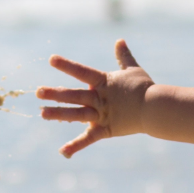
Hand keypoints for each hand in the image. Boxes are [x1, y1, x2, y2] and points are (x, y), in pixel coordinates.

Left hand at [37, 39, 154, 157]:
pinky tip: (63, 152)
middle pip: (74, 95)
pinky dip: (76, 146)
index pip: (82, 72)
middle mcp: (99, 98)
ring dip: (59, 114)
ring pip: (77, 114)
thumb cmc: (144, 88)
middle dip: (55, 94)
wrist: (155, 108)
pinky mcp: (106, 129)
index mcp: (103, 82)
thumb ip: (123, 56)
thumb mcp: (133, 69)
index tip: (51, 60)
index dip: (66, 65)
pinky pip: (89, 139)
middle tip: (37, 92)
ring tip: (42, 113)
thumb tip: (119, 40)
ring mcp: (101, 114)